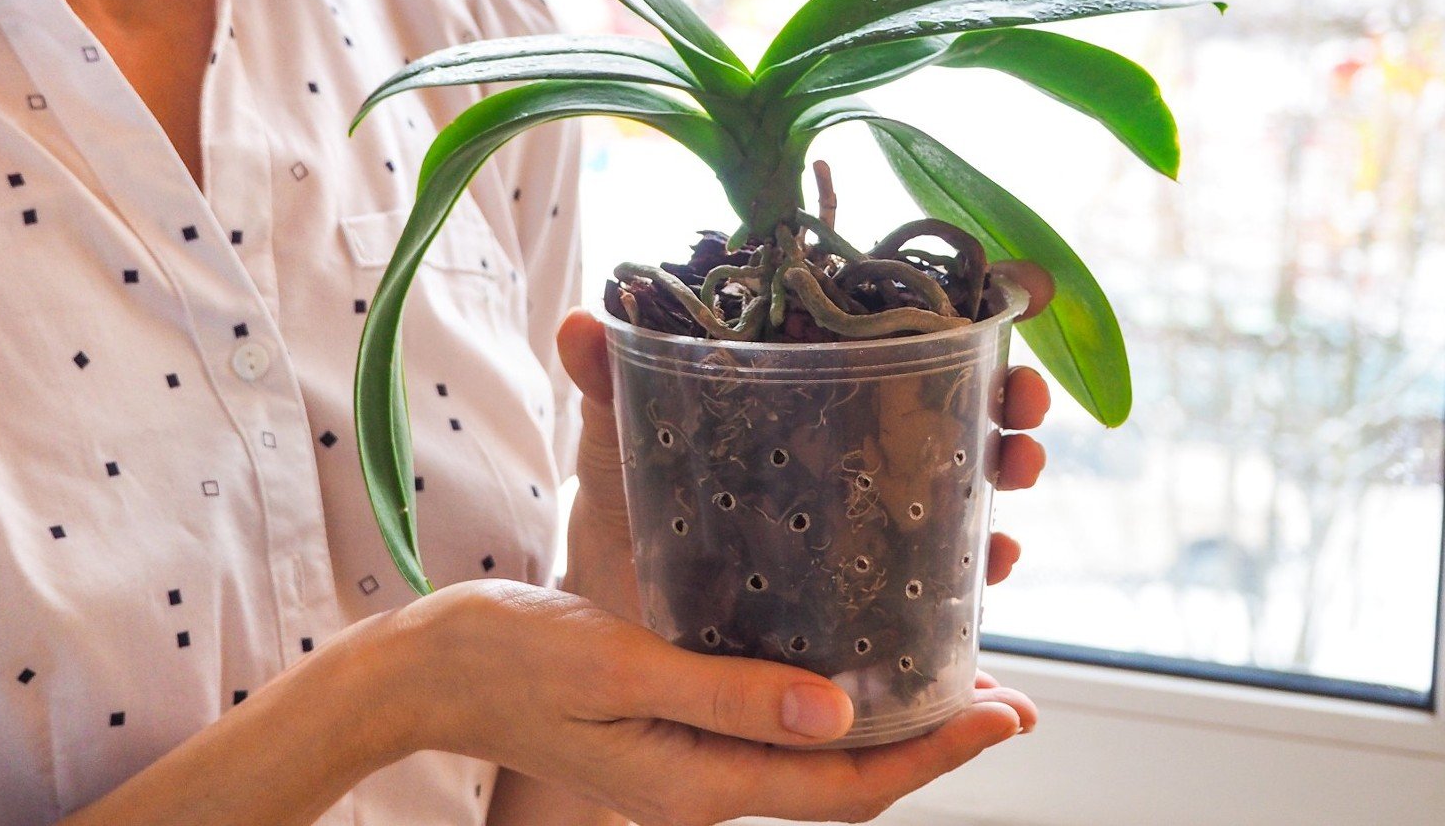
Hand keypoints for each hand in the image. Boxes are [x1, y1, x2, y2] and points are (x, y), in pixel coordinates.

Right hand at [413, 579, 1032, 825]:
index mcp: (697, 783)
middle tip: (1010, 705)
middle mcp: (704, 788)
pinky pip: (775, 740)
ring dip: (894, 735)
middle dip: (935, 750)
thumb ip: (727, 694)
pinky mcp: (676, 735)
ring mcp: (689, 768)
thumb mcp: (618, 664)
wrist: (434, 670)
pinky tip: (854, 676)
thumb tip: (839, 713)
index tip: (1006, 713)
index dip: (935, 754)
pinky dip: (833, 716)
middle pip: (846, 785)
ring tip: (956, 692)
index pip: (844, 783)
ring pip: (817, 767)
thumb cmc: (512, 657)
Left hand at [556, 257, 1053, 600]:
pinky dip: (981, 564)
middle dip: (1007, 394)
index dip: (963, 316)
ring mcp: (869, 512)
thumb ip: (609, 383)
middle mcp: (851, 443)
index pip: (899, 339)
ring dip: (1009, 466)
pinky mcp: (872, 583)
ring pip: (966, 479)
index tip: (1017, 294)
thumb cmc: (629, 502)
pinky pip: (945, 571)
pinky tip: (998, 558)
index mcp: (806, 391)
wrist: (621, 603)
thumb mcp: (622, 438)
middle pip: (954, 403)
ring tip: (1022, 468)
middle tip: (1024, 398)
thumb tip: (578, 322)